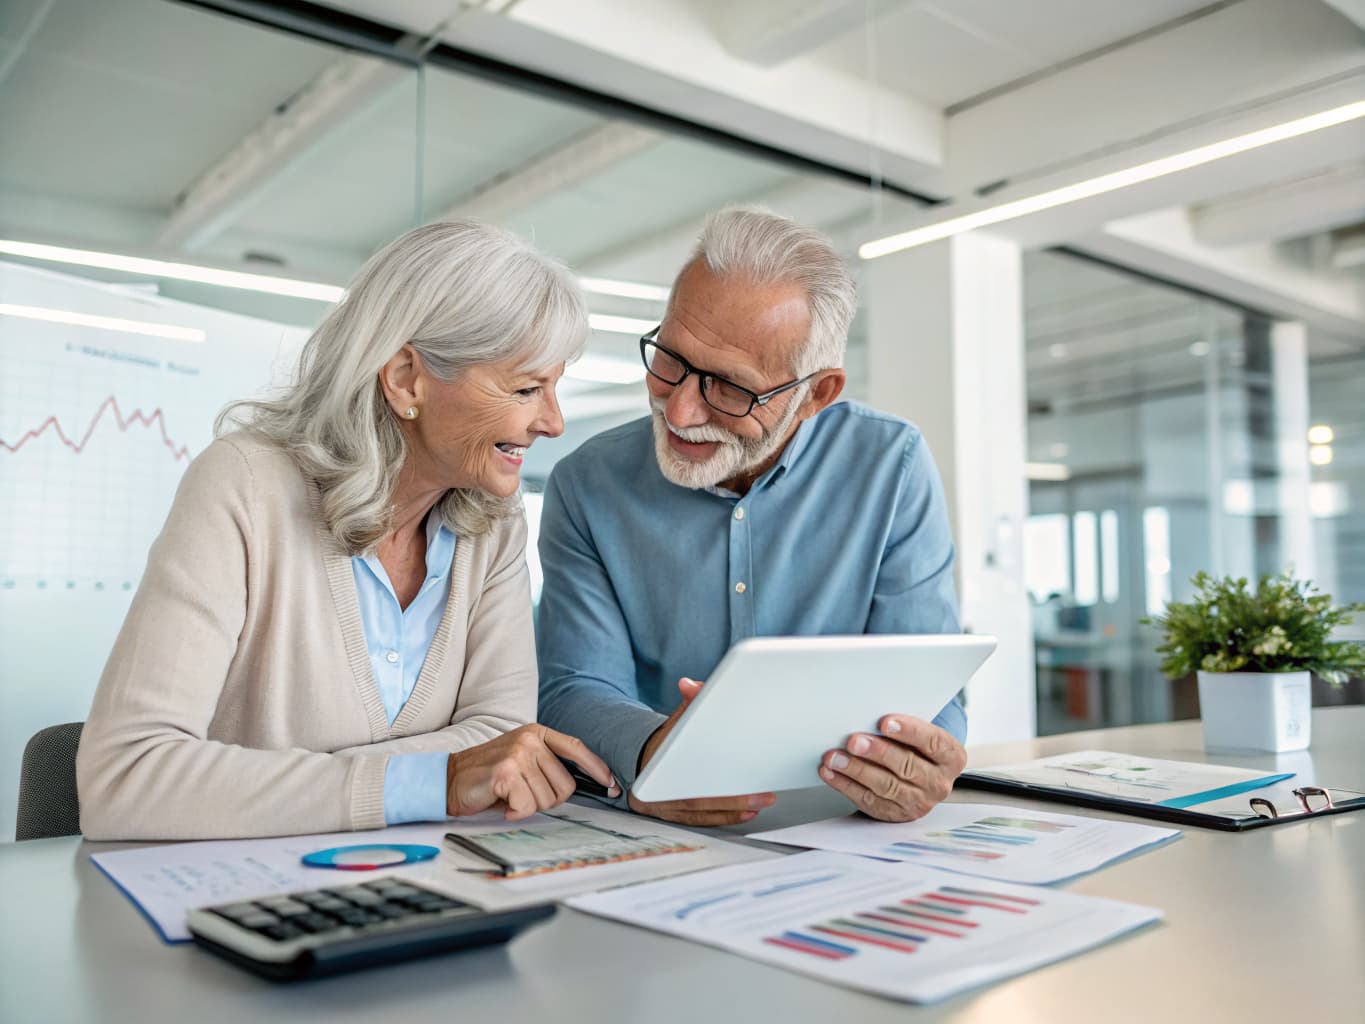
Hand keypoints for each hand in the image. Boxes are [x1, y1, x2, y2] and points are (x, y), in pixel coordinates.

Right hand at [447, 724, 619, 819]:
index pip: (576, 749)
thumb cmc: (487, 775)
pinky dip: (515, 812)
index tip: (611, 784)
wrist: (449, 779)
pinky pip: (527, 806)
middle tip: (524, 795)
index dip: (597, 768)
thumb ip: (547, 766)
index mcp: (536, 733)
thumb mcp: (521, 760)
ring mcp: (518, 754)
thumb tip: (582, 785)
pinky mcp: (506, 772)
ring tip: (510, 796)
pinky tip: (502, 803)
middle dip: (548, 799)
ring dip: (529, 806)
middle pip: (565, 785)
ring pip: (547, 799)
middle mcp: (529, 740)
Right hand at [627, 677, 775, 826]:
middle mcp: (656, 794)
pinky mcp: (675, 817)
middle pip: (697, 801)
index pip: (682, 774)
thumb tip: (689, 685)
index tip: (739, 774)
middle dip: (733, 800)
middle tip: (762, 795)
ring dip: (734, 811)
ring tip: (760, 802)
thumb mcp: (674, 723)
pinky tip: (746, 813)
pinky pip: (702, 821)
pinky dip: (725, 818)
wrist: (640, 762)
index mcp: (654, 770)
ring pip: (702, 814)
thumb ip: (687, 705)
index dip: (711, 780)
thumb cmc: (663, 744)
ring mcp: (665, 808)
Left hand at [819, 715, 965, 821]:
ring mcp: (919, 802)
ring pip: (886, 785)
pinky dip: (846, 785)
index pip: (933, 742)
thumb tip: (868, 712)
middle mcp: (939, 782)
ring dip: (856, 770)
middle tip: (854, 741)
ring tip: (834, 757)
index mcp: (951, 757)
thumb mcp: (919, 734)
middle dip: (877, 752)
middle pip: (907, 765)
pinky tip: (831, 772)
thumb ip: (903, 726)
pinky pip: (869, 800)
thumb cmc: (915, 747)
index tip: (885, 722)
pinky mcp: (896, 814)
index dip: (909, 731)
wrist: (918, 780)